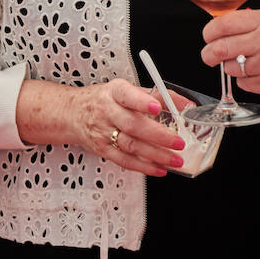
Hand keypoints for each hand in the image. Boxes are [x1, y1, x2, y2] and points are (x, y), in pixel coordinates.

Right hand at [71, 79, 186, 176]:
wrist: (74, 113)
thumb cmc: (105, 100)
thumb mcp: (127, 89)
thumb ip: (157, 95)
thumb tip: (186, 104)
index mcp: (115, 92)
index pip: (127, 95)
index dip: (142, 102)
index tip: (156, 107)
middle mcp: (107, 111)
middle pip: (132, 125)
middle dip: (158, 135)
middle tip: (178, 142)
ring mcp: (103, 132)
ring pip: (130, 145)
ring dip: (156, 155)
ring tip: (175, 159)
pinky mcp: (102, 149)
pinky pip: (124, 160)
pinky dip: (144, 167)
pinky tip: (159, 169)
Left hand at [201, 9, 259, 99]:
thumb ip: (252, 23)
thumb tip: (221, 29)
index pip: (223, 24)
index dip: (209, 32)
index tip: (208, 37)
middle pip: (220, 48)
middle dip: (209, 54)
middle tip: (209, 55)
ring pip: (231, 68)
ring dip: (233, 68)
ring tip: (248, 63)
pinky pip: (244, 84)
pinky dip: (246, 81)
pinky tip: (259, 74)